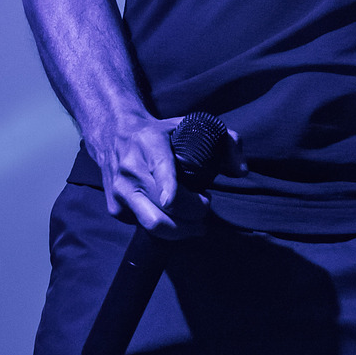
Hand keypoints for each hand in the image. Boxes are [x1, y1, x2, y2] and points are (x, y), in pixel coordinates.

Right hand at [91, 114, 246, 238]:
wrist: (114, 134)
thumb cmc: (161, 132)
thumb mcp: (191, 124)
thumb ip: (226, 141)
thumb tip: (241, 171)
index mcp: (150, 143)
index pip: (161, 170)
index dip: (172, 192)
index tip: (183, 203)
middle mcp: (131, 168)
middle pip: (165, 208)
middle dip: (194, 216)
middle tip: (204, 207)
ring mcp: (120, 191)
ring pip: (154, 225)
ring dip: (182, 230)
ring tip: (194, 222)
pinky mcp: (115, 209)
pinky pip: (145, 228)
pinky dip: (164, 228)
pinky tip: (171, 214)